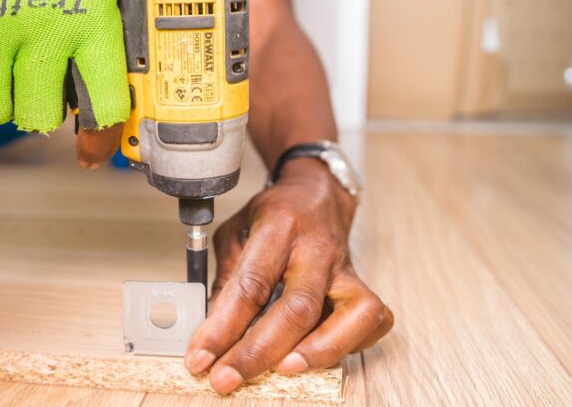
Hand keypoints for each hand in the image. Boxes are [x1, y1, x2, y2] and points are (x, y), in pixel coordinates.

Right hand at [0, 0, 128, 165]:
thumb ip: (102, 52)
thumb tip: (105, 126)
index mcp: (92, 19)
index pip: (103, 103)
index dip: (100, 136)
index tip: (91, 148)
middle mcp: (43, 25)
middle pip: (38, 118)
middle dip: (39, 113)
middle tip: (36, 88)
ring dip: (0, 100)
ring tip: (5, 69)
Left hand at [184, 158, 393, 393]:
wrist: (316, 194)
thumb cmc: (273, 216)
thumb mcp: (235, 234)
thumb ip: (226, 281)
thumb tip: (212, 334)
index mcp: (278, 227)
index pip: (250, 284)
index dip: (222, 327)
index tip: (200, 358)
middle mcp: (317, 248)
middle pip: (298, 307)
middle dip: (259, 352)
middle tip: (227, 378)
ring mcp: (345, 268)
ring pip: (350, 315)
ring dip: (317, 352)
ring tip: (282, 371)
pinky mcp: (362, 284)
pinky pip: (371, 320)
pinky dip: (349, 344)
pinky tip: (319, 354)